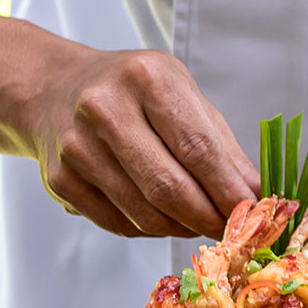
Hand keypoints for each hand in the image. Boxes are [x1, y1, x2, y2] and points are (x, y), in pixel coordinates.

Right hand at [11, 47, 255, 240]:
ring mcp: (77, 147)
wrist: (53, 89)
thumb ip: (219, 142)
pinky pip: (119, 224)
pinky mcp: (60, 181)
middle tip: (231, 230)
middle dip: (208, 218)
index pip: (198, 147)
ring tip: (198, 221)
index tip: (253, 212)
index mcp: (146, 77)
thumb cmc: (130, 89)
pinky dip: (151, 229)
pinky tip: (163, 216)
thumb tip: (254, 192)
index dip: (228, 189)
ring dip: (181, 227)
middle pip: (169, 187)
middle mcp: (105, 109)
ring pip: (144, 214)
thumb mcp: (179, 92)